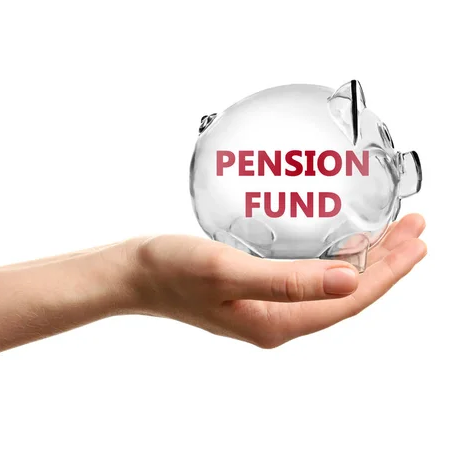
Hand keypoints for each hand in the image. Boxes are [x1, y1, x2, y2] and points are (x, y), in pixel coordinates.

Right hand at [124, 214, 425, 347]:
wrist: (133, 273)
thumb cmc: (171, 270)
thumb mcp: (227, 270)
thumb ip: (287, 280)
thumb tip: (350, 283)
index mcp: (275, 322)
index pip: (348, 301)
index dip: (388, 272)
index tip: (416, 240)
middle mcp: (276, 319)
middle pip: (346, 294)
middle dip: (386, 263)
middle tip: (414, 227)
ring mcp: (265, 306)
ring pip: (329, 285)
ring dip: (362, 259)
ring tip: (389, 234)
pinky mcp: (254, 290)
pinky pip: (307, 277)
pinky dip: (331, 257)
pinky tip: (335, 241)